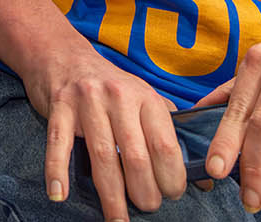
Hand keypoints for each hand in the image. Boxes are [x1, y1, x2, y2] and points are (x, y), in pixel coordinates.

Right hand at [21, 42, 186, 217]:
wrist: (63, 55)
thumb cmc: (110, 86)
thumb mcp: (144, 100)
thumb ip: (169, 135)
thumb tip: (203, 179)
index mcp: (146, 98)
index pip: (165, 146)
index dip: (172, 177)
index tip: (172, 194)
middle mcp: (119, 97)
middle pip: (136, 156)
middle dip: (144, 192)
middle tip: (147, 207)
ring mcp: (87, 101)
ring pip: (102, 156)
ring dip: (111, 196)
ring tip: (117, 220)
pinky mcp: (59, 106)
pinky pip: (59, 144)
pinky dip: (57, 172)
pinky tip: (59, 195)